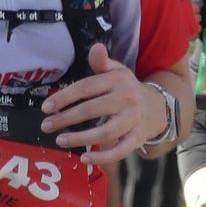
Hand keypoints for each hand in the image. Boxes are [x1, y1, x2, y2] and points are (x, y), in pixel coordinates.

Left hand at [40, 43, 162, 167]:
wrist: (159, 108)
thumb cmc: (129, 89)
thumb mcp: (118, 72)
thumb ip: (102, 62)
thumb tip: (96, 47)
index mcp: (118, 80)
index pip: (86, 88)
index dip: (64, 98)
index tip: (46, 107)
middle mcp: (127, 99)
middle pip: (91, 110)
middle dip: (65, 119)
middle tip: (47, 126)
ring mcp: (133, 120)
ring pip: (104, 132)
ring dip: (80, 138)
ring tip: (60, 140)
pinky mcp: (137, 138)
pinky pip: (120, 150)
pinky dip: (103, 157)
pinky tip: (85, 158)